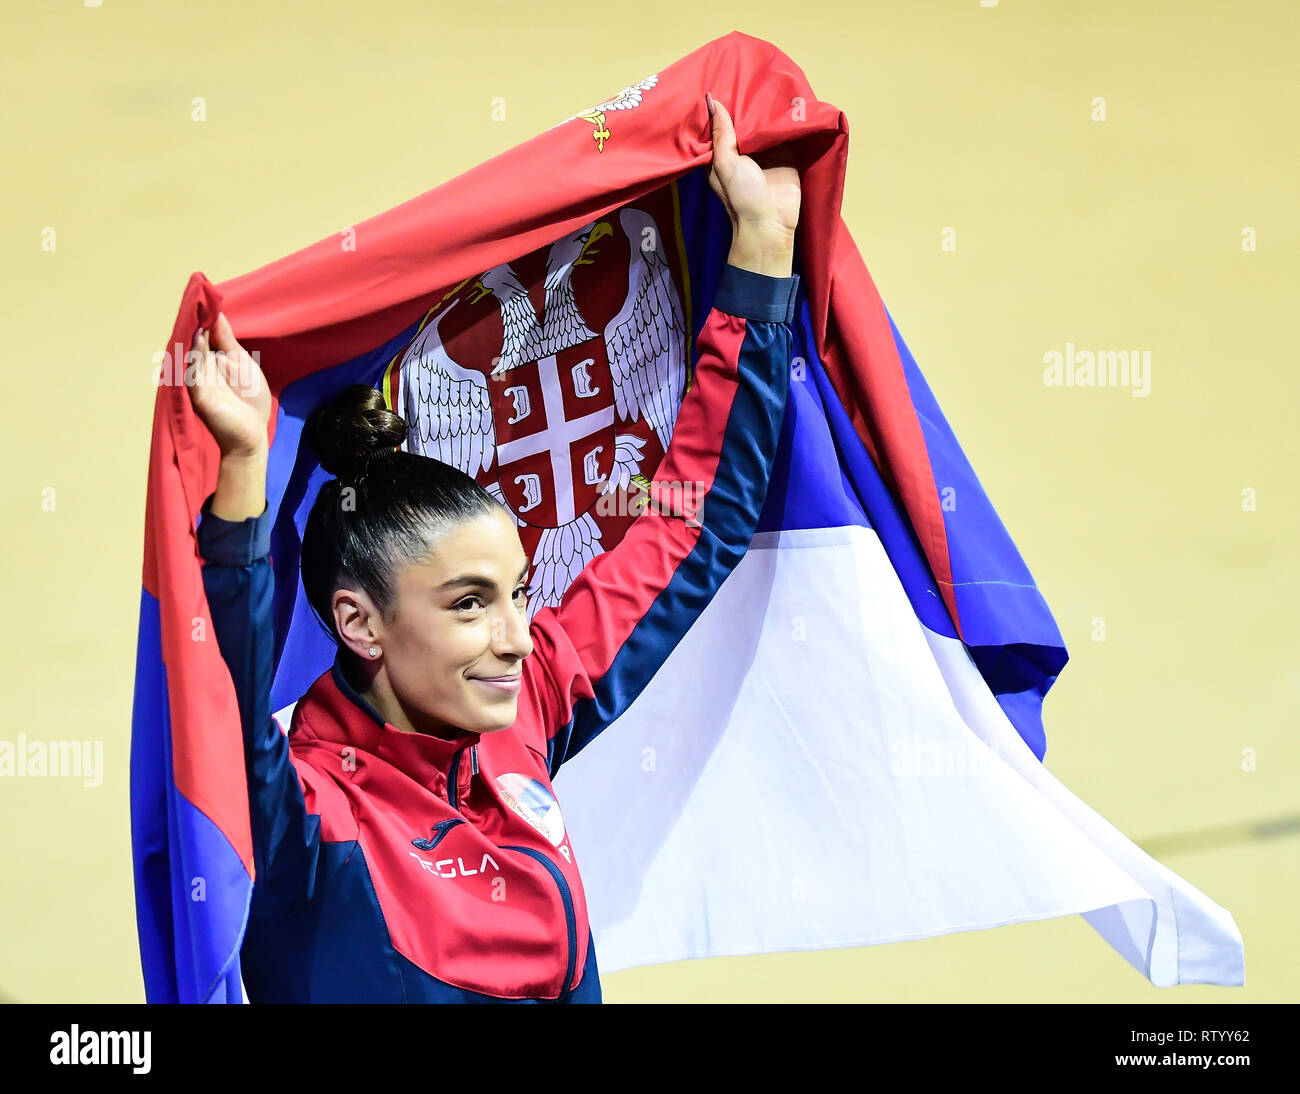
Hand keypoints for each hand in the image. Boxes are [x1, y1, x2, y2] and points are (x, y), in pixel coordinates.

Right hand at [187, 311, 270, 457]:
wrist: (252, 433)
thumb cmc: (250, 399)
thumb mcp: (242, 362)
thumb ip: (227, 340)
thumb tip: (217, 314)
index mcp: (210, 359)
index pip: (202, 334)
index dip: (202, 317)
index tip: (203, 296)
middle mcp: (200, 367)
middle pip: (192, 341)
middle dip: (194, 321)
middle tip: (195, 298)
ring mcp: (197, 380)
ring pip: (189, 353)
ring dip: (192, 333)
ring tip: (195, 313)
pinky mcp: (198, 394)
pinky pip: (193, 371)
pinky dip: (195, 355)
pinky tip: (198, 338)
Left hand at [706, 93, 800, 275]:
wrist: (771, 222)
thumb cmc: (742, 195)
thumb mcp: (725, 162)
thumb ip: (721, 132)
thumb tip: (711, 100)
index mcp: (723, 154)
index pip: (721, 124)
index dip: (721, 105)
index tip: (722, 78)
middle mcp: (744, 150)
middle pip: (745, 120)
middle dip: (747, 101)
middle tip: (750, 70)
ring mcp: (766, 151)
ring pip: (766, 123)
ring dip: (767, 106)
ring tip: (769, 76)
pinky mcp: (787, 152)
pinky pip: (786, 130)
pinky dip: (786, 116)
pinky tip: (787, 95)